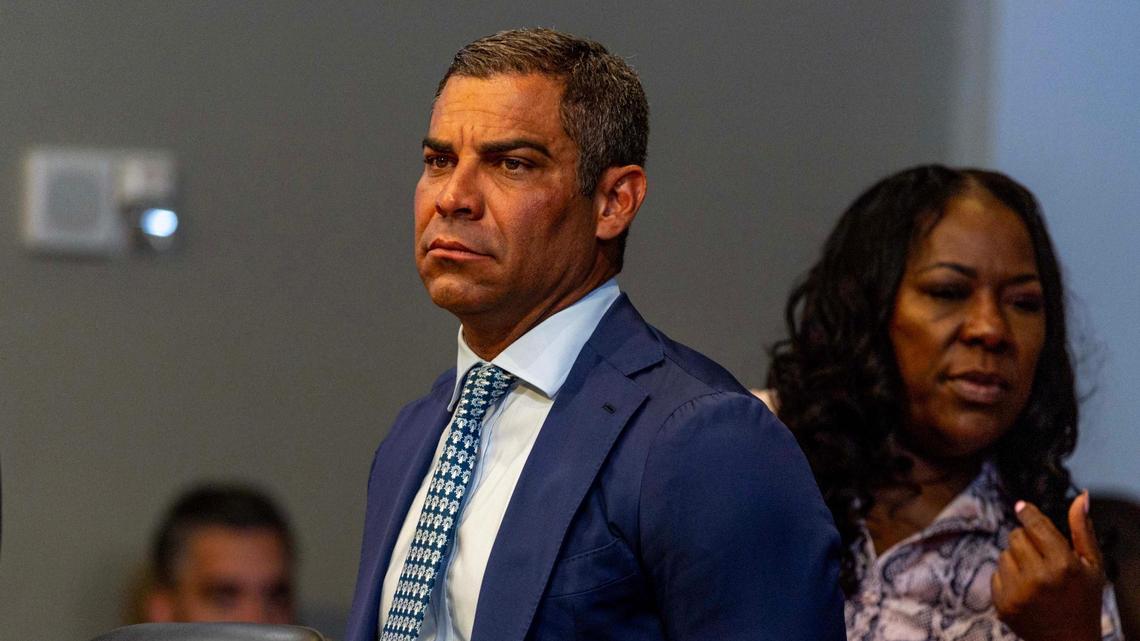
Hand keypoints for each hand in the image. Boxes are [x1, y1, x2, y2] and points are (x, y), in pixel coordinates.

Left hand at [992, 492, 1104, 640]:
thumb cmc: (1084, 600)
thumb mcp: (1092, 566)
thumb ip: (1082, 529)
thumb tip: (1081, 497)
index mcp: (1063, 565)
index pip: (1035, 525)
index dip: (1028, 513)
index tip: (1022, 507)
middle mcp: (1038, 577)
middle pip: (1016, 536)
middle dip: (1027, 541)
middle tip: (1043, 558)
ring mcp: (1018, 592)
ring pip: (1004, 554)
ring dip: (1016, 560)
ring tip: (1036, 578)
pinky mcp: (1002, 604)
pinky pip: (995, 574)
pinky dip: (1007, 578)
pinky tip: (1025, 591)